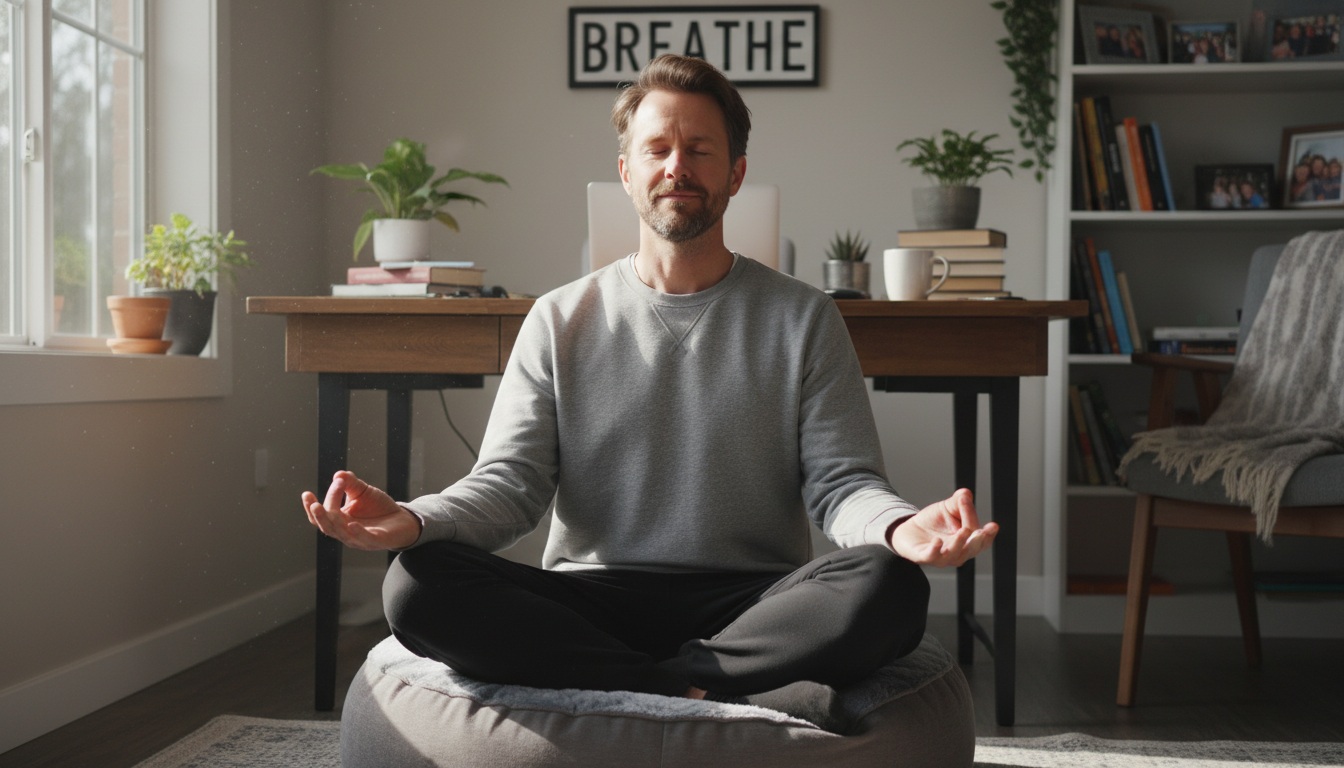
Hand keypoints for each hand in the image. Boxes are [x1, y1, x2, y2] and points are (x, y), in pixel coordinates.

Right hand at [301, 470, 421, 550]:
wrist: (402, 519)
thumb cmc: (378, 507)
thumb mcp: (362, 491)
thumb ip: (350, 483)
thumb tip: (338, 474)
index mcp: (339, 521)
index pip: (321, 516)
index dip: (310, 507)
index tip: (306, 493)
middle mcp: (346, 532)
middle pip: (328, 526)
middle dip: (319, 515)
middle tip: (314, 504)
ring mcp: (360, 539)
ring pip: (342, 534)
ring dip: (333, 522)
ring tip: (323, 509)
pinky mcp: (376, 541)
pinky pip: (365, 539)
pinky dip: (357, 532)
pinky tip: (352, 524)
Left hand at [888, 488, 997, 566]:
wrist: (909, 529)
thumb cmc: (933, 522)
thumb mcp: (948, 507)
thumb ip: (960, 501)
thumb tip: (966, 494)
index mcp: (967, 542)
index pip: (982, 542)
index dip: (989, 535)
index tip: (993, 526)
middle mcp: (957, 553)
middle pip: (971, 550)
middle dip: (977, 541)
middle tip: (980, 531)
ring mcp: (941, 557)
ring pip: (954, 555)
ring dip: (959, 543)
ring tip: (963, 531)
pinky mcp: (924, 556)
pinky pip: (932, 556)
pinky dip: (935, 549)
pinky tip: (937, 541)